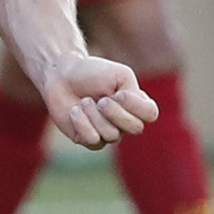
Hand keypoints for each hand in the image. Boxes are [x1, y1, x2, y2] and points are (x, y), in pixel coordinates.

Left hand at [36, 51, 156, 149]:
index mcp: (136, 103)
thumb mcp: (119, 74)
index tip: (120, 92)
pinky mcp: (89, 140)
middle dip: (115, 112)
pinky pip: (93, 140)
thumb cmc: (92, 73)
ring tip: (85, 101)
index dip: (136, 106)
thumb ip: (133, 92)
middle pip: (135, 128)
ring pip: (112, 135)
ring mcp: (108, 133)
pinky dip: (82, 122)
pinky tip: (75, 111)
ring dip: (94, 115)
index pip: (151, 114)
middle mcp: (125, 121)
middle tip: (100, 100)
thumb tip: (128, 114)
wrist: (61, 76)